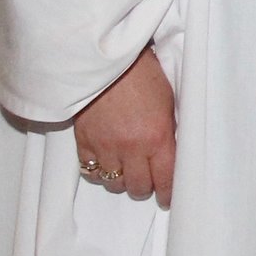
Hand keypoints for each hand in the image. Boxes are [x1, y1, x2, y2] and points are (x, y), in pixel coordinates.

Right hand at [74, 47, 176, 206]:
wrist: (107, 57)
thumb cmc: (141, 72)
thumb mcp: (168, 101)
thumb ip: (168, 130)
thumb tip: (170, 151)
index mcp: (157, 137)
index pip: (166, 179)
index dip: (167, 193)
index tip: (167, 198)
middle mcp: (131, 147)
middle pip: (138, 187)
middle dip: (145, 187)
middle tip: (148, 181)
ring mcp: (106, 146)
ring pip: (113, 183)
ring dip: (121, 180)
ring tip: (126, 170)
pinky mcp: (84, 141)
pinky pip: (90, 171)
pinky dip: (98, 171)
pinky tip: (105, 162)